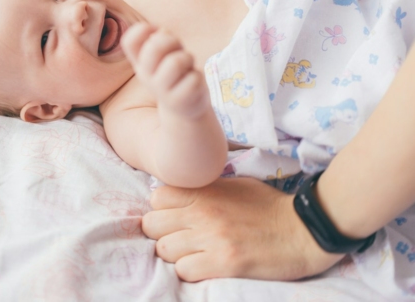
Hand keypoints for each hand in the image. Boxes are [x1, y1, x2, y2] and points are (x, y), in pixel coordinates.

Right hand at [121, 23, 210, 118]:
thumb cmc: (176, 73)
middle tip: (179, 49)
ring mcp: (160, 90)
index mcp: (140, 62)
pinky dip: (197, 76)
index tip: (156, 31)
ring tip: (188, 66)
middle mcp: (145, 76)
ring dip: (187, 59)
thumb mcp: (167, 54)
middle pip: (154, 47)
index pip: (129, 41)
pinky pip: (193, 78)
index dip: (142, 29)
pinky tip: (193, 82)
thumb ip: (162, 40)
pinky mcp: (178, 100)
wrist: (184, 107)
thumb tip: (162, 32)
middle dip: (172, 41)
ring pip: (175, 62)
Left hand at [141, 178, 343, 280]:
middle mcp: (202, 212)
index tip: (173, 218)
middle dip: (161, 234)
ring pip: (164, 250)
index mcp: (204, 191)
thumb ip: (204, 190)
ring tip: (192, 256)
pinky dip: (190, 272)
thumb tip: (179, 195)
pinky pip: (184, 271)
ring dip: (175, 256)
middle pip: (152, 225)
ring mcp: (212, 237)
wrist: (305, 229)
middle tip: (179, 240)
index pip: (157, 197)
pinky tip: (204, 268)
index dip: (162, 210)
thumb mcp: (234, 186)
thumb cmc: (270, 206)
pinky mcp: (225, 262)